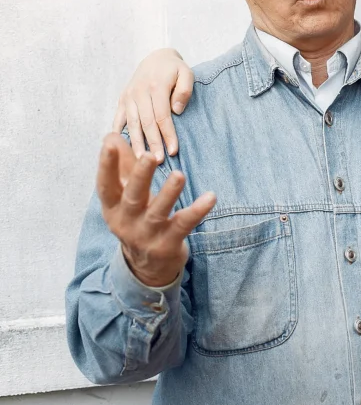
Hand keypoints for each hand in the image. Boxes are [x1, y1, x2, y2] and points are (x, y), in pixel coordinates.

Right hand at [96, 133, 214, 286]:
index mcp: (113, 209)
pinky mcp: (167, 245)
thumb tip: (112, 136)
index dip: (106, 165)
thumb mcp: (125, 198)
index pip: (105, 185)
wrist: (147, 268)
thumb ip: (122, 167)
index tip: (111, 143)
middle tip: (149, 155)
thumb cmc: (137, 221)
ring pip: (158, 212)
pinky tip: (211, 197)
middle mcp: (126, 223)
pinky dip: (197, 211)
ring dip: (168, 193)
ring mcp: (147, 236)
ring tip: (179, 175)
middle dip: (139, 176)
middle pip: (132, 197)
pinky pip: (184, 225)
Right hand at [112, 49, 193, 162]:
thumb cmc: (175, 69)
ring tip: (140, 161)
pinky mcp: (122, 99)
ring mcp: (128, 96)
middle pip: (146, 123)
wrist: (156, 58)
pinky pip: (119, 119)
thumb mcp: (186, 73)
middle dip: (152, 144)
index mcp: (156, 86)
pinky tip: (121, 149)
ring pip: (132, 124)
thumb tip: (177, 111)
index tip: (173, 151)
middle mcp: (139, 92)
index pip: (162, 116)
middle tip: (157, 162)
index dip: (167, 135)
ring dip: (136, 143)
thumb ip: (184, 90)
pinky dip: (118, 134)